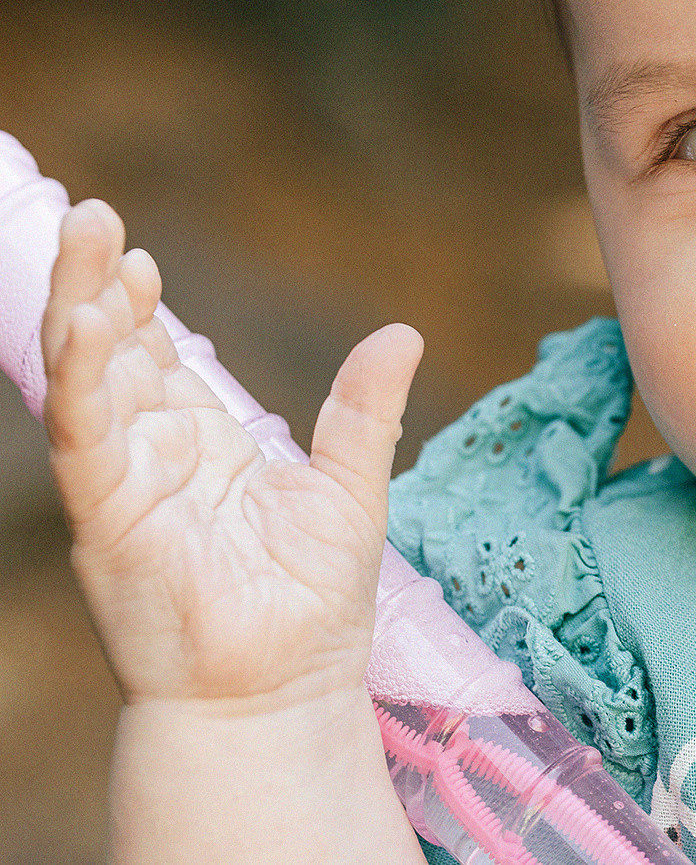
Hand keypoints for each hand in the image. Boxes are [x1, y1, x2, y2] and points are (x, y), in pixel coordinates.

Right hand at [41, 198, 423, 710]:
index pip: (157, 359)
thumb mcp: (351, 487)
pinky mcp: (108, 514)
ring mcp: (123, 482)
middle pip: (112, 352)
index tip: (142, 255)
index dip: (142, 306)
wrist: (282, 692)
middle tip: (93, 215)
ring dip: (78, 304)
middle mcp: (151, 456)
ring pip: (88, 376)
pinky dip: (82, 375)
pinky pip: (84, 433)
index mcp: (200, 445)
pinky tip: (85, 321)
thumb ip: (365, 410)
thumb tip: (404, 333)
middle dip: (97, 283)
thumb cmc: (311, 607)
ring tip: (84, 233)